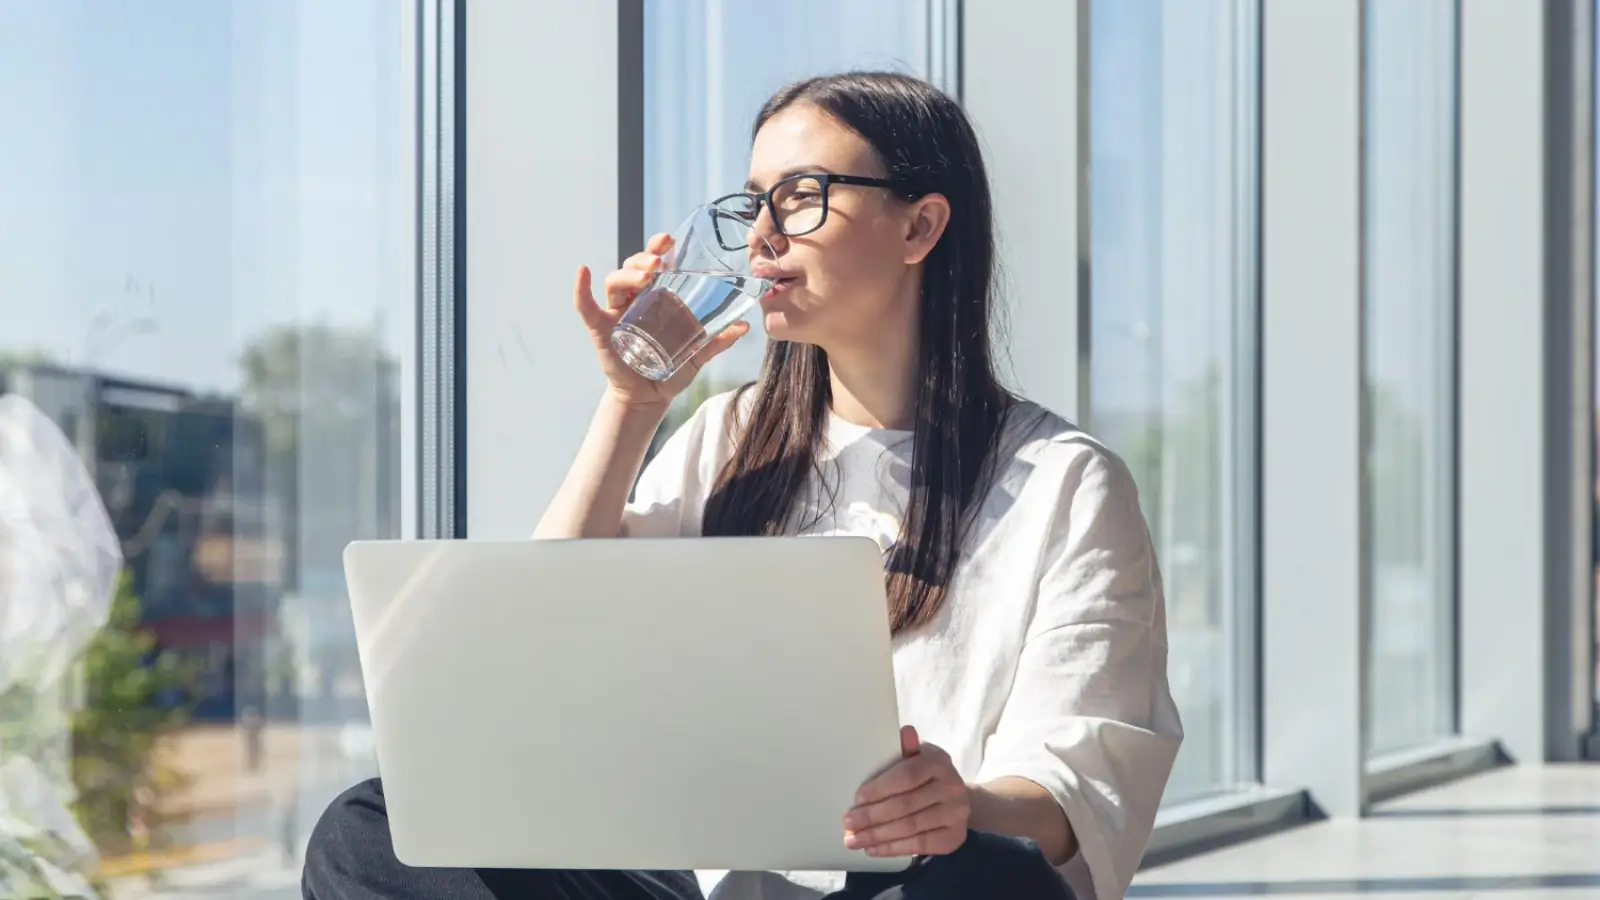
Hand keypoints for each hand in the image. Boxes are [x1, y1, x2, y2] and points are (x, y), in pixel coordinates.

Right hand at [573, 232, 750, 410]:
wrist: (650, 397)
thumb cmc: (671, 369)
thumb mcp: (698, 354)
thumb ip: (717, 340)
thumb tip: (744, 327)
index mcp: (655, 297)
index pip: (653, 264)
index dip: (658, 248)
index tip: (670, 240)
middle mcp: (634, 299)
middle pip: (633, 267)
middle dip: (644, 258)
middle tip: (660, 261)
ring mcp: (616, 312)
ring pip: (616, 281)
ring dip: (628, 274)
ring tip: (646, 276)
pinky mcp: (601, 329)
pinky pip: (586, 306)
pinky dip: (581, 290)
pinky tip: (583, 271)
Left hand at [842, 726, 970, 857]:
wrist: (959, 799)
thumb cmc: (927, 775)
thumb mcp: (917, 756)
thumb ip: (906, 748)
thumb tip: (905, 731)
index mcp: (938, 761)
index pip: (907, 776)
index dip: (880, 788)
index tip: (857, 799)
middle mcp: (952, 787)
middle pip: (906, 805)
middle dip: (872, 816)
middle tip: (848, 823)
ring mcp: (956, 814)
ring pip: (911, 827)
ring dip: (878, 836)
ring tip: (854, 839)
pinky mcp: (954, 837)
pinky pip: (920, 845)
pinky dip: (893, 848)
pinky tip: (873, 849)